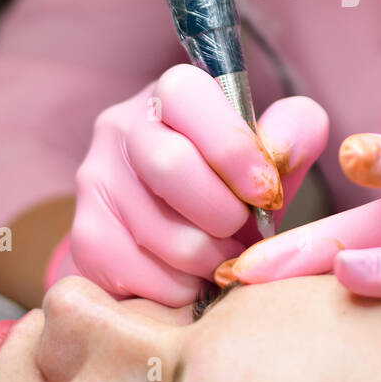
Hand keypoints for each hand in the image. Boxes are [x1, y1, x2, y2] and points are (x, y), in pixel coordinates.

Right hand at [51, 63, 328, 303]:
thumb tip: (278, 149)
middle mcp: (121, 126)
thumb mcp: (275, 149)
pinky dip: (180, 288)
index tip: (266, 193)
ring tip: (225, 258)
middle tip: (244, 232)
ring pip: (158, 232)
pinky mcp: (86, 236)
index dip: (233, 149)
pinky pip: (137, 275)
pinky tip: (193, 276)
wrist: (185, 229)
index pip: (188, 98)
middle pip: (169, 165)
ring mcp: (95, 180)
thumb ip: (294, 132)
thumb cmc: (237, 181)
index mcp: (171, 92)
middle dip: (223, 213)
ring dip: (208, 260)